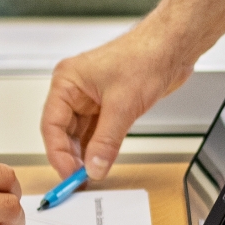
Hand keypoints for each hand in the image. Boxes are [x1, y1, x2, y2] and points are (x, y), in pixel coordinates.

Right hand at [45, 22, 196, 180]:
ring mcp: (92, 97)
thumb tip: (94, 167)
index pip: (51, 125)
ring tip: (91, 174)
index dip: (58, 153)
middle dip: (71, 156)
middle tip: (80, 180)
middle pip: (63, 131)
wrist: (173, 45)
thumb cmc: (146, 55)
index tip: (68, 175)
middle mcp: (76, 89)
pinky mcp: (109, 103)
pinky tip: (101, 161)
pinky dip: (99, 147)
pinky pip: (97, 131)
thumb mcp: (123, 105)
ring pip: (80, 133)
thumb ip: (106, 141)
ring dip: (85, 154)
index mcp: (67, 81)